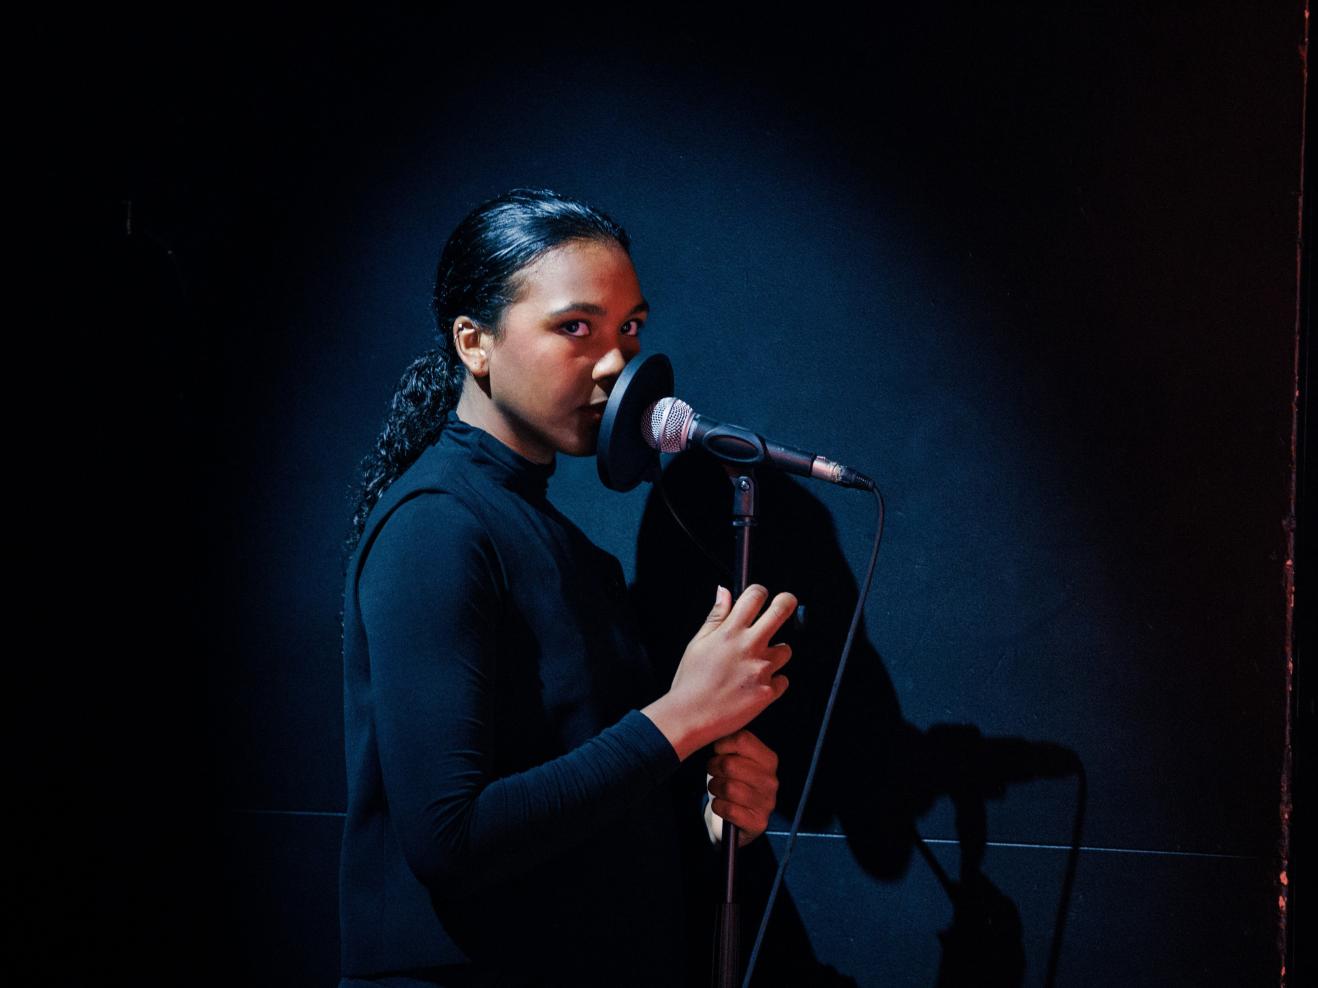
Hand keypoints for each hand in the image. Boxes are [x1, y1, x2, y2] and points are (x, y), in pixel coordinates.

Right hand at [642, 584, 794, 759]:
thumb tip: (723, 591)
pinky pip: (782, 680)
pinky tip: (756, 684)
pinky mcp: (768, 692)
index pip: (755, 596)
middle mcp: (749, 647)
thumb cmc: (690, 682)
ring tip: (758, 661)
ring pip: (786, 650)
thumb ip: (715, 616)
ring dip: (776, 651)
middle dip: (786, 602)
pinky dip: (774, 681)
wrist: (690, 716)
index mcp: (730, 632)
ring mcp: (761, 669)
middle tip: (786, 603)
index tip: (760, 595)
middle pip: (781, 611)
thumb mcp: (697, 643)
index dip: (760, 591)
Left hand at [706, 729, 779, 846]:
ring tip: (716, 788)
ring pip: (727, 788)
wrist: (742, 818)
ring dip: (714, 788)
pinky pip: (728, 810)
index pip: (742, 739)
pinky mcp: (758, 823)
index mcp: (769, 759)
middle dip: (713, 768)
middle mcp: (771, 781)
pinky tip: (721, 804)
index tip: (718, 752)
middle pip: (729, 764)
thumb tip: (714, 733)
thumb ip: (730, 744)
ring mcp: (766, 803)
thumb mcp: (738, 759)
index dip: (722, 744)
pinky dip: (718, 806)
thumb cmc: (736, 781)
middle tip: (713, 771)